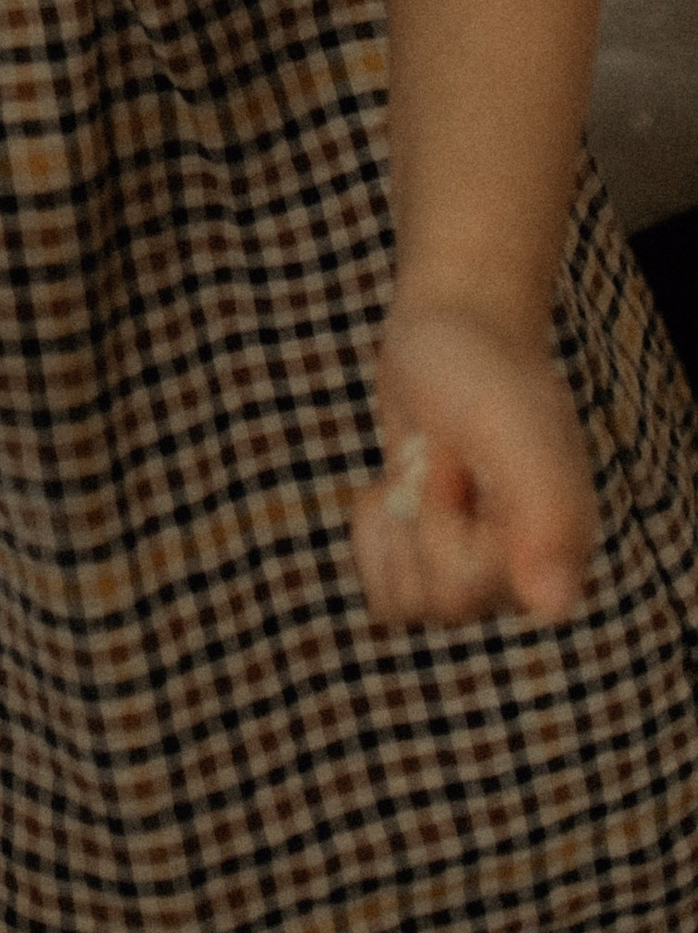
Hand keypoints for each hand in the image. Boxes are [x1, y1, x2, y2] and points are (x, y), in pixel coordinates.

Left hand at [349, 301, 595, 627]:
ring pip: (408, 604)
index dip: (438, 519)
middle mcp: (524, 572)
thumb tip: (552, 606)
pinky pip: (383, 590)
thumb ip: (544, 513)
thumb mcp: (510, 429)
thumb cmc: (482, 367)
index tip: (459, 456)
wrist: (454, 326)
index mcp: (557, 553)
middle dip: (416, 517)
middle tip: (440, 454)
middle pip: (436, 603)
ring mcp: (480, 566)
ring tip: (424, 468)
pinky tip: (397, 489)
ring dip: (395, 526)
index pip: (463, 590)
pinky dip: (375, 535)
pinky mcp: (437, 554)